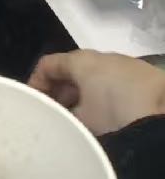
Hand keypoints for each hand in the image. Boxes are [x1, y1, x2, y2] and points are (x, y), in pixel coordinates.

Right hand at [30, 50, 164, 137]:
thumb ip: (64, 117)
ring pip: (93, 78)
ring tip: (82, 122)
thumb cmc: (117, 114)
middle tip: (56, 117)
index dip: (35, 85)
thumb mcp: (83, 121)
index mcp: (80, 60)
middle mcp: (101, 56)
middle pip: (71, 71)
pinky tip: (108, 118)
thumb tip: (59, 118)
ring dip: (83, 96)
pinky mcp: (144, 76)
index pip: (46, 65)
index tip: (34, 107)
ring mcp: (125, 64)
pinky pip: (113, 83)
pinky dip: (103, 96)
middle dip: (60, 93)